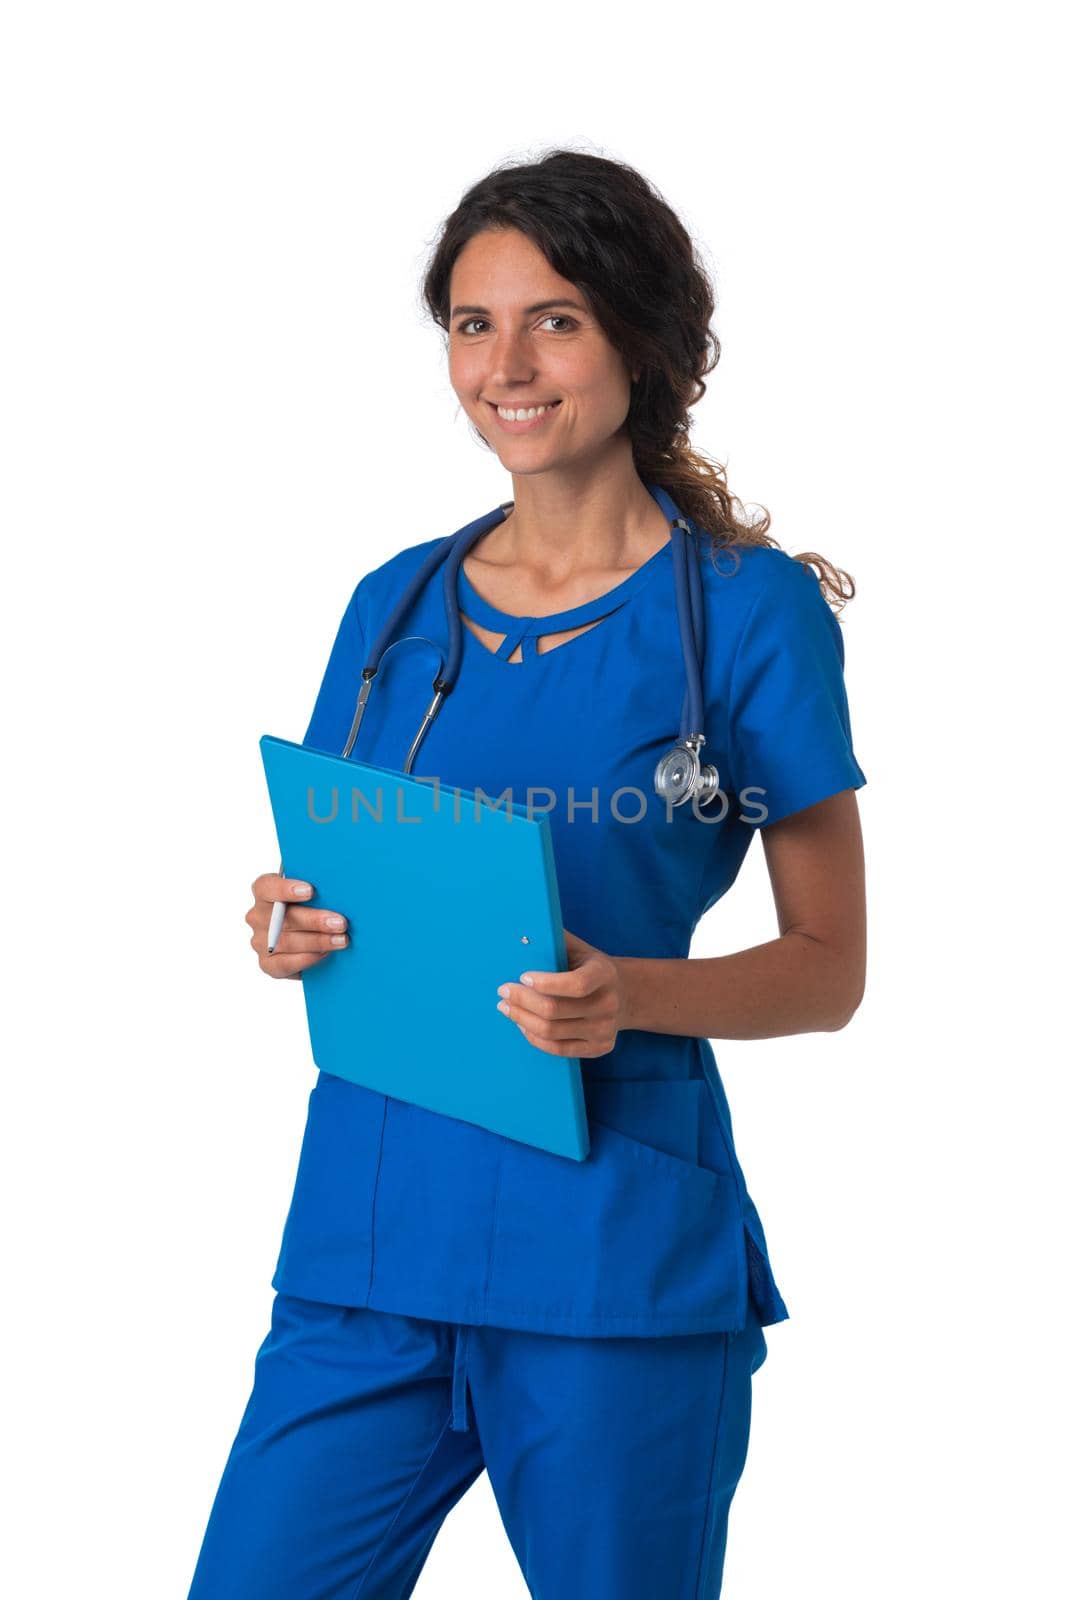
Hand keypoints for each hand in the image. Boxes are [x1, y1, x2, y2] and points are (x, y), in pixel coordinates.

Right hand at [245, 873, 348, 979]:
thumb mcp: (314, 893)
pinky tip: (325, 954)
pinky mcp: (267, 964)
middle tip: (340, 923)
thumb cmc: (313, 907)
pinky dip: (307, 958)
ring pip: (286, 942)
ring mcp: (260, 941)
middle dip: (315, 921)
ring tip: (341, 940)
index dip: (286, 889)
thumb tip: (338, 890)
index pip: (266, 887)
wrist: (311, 936)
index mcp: (264, 892)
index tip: (310, 891)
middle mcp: (257, 916)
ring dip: (318, 941)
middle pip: (283, 918)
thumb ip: (318, 889)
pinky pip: (284, 964)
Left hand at [495, 929, 629, 1057]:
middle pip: (555, 1010)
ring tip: (507, 1008)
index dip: (545, 983)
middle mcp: (608, 1004)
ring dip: (522, 1019)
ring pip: (552, 1032)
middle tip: (503, 992)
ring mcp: (605, 1029)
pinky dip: (535, 1037)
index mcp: (604, 974)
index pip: (575, 984)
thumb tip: (522, 930)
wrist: (626, 994)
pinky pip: (559, 1049)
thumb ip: (555, 940)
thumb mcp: (580, 949)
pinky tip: (523, 1025)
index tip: (522, 976)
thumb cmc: (590, 967)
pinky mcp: (600, 1047)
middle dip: (522, 1001)